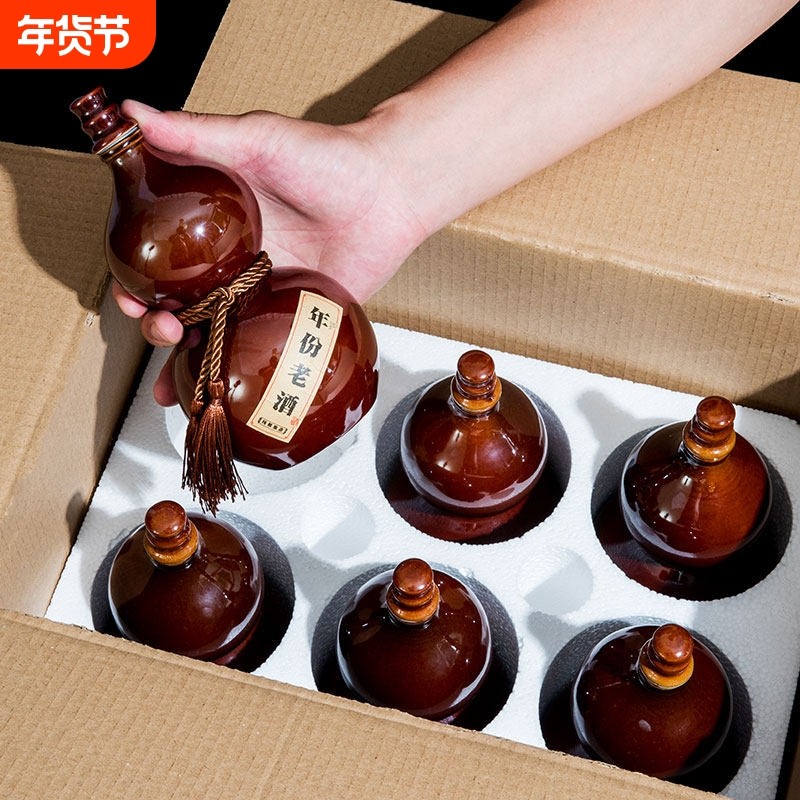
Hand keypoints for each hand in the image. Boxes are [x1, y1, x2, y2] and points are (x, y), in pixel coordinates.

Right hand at [113, 99, 428, 404]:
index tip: (127, 294)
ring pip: (213, 333)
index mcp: (213, 225)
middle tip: (160, 327)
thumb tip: (133, 114)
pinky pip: (259, 348)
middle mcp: (231, 263)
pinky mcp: (293, 313)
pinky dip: (235, 373)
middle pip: (179, 303)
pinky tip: (216, 395)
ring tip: (178, 376)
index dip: (135, 280)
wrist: (388, 190)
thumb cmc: (327, 158)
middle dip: (158, 324)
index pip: (159, 259)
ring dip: (187, 359)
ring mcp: (261, 292)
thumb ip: (196, 135)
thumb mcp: (256, 141)